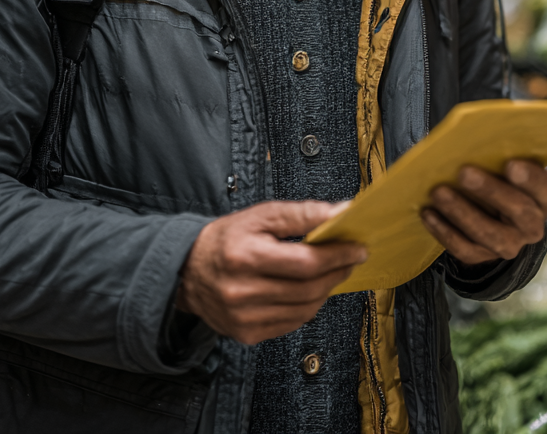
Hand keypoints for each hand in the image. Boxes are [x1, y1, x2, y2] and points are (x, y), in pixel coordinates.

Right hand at [176, 200, 366, 344]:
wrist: (188, 270)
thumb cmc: (228, 238)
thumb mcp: (262, 215)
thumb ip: (303, 213)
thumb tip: (341, 212)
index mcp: (245, 256)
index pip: (305, 262)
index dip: (337, 255)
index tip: (357, 246)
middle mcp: (242, 292)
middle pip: (308, 288)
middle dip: (338, 271)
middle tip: (352, 257)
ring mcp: (244, 317)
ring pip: (304, 309)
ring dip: (327, 289)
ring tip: (334, 271)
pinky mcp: (246, 334)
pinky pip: (292, 323)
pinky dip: (309, 306)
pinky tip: (312, 290)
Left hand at [421, 160, 546, 265]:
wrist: (493, 209)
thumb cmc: (499, 173)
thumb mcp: (507, 162)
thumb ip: (500, 154)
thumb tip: (473, 138)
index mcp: (543, 197)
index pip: (544, 189)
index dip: (530, 179)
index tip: (511, 164)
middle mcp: (532, 225)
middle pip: (518, 211)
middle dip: (490, 191)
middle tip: (464, 172)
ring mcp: (510, 244)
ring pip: (490, 234)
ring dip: (462, 212)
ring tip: (438, 192)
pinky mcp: (484, 256)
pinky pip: (466, 249)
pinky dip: (445, 231)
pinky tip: (428, 213)